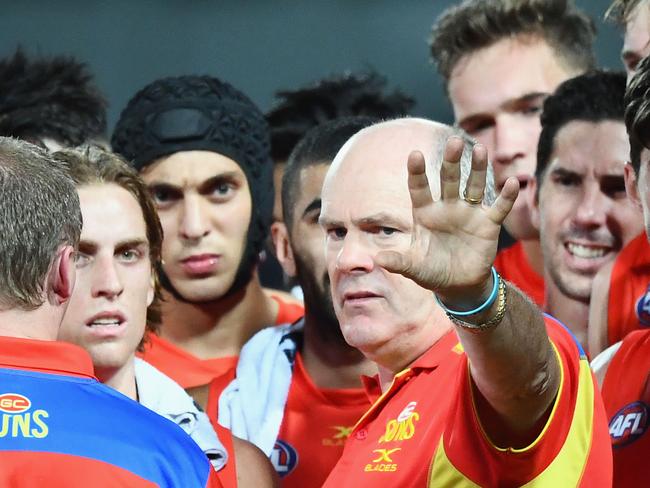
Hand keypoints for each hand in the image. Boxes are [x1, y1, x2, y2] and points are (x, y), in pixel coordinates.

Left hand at [374, 136, 517, 305]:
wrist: (457, 285)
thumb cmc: (431, 271)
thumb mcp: (414, 268)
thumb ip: (399, 262)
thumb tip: (378, 259)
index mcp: (425, 213)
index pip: (419, 188)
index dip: (417, 172)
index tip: (415, 154)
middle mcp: (447, 207)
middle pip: (449, 179)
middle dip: (452, 161)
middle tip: (454, 141)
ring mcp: (469, 213)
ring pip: (474, 186)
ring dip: (479, 169)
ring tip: (481, 150)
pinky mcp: (488, 224)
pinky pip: (499, 207)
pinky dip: (507, 196)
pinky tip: (513, 182)